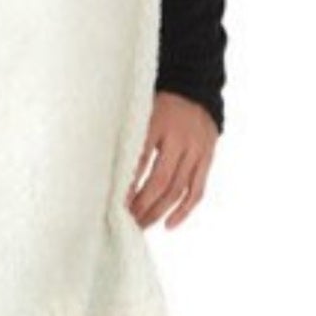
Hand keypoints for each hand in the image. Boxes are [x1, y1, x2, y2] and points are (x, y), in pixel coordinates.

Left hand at [123, 91, 218, 231]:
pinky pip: (197, 190)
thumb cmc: (159, 104)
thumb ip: (129, 137)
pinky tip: (169, 224)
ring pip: (179, 189)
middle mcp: (181, 139)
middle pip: (161, 181)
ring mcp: (197, 150)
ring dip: (159, 211)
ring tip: (141, 225)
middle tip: (126, 220)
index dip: (128, 184)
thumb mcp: (140, 113)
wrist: (194, 89)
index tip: (114, 201)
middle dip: (143, 205)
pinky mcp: (208, 158)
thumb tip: (108, 172)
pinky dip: (184, 210)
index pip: (141, 160)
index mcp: (159, 123)